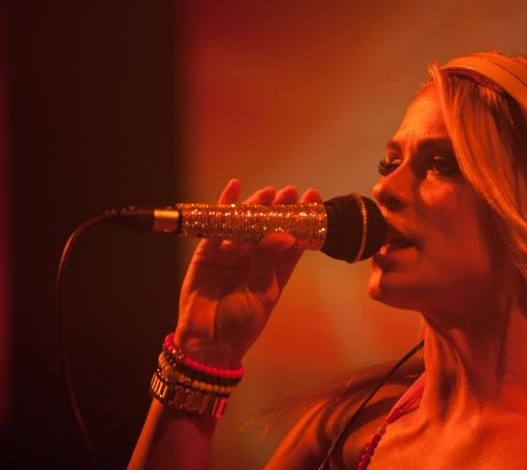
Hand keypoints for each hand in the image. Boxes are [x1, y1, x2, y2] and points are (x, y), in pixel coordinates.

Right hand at [173, 179, 321, 366]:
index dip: (303, 220)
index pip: (293, 240)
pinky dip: (224, 206)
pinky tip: (233, 188)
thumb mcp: (262, 293)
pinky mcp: (208, 253)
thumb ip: (269, 261)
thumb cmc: (241, 324)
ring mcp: (232, 254)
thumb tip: (285, 234)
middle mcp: (255, 259)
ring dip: (256, 206)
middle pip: (269, 228)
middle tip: (290, 191)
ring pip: (246, 224)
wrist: (207, 344)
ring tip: (267, 192)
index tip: (312, 199)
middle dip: (280, 209)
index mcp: (275, 271)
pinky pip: (217, 226)